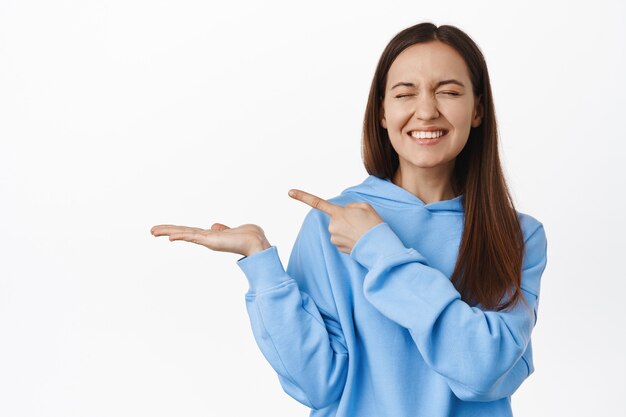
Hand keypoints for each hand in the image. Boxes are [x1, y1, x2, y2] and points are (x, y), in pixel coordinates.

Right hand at [150, 223, 270, 256]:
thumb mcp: (231, 230)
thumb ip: (221, 229)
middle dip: (167, 231)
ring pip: (184, 234)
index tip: (165, 231)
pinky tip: (171, 237)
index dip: (176, 230)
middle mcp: (206, 238)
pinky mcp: (210, 241)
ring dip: (169, 232)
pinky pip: (192, 237)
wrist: (255, 241)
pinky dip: (181, 236)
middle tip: (151, 230)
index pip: (189, 231)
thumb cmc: (247, 236)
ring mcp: (207, 240)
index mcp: (209, 236)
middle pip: (182, 232)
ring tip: (154, 231)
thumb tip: (214, 226)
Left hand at [288, 189, 383, 253]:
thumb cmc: (373, 224)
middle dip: (346, 220)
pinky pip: (341, 240)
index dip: (302, 196)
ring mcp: (334, 238)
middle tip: (360, 223)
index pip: (317, 203)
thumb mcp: (365, 207)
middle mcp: (332, 226)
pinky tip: (358, 240)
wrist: (379, 246)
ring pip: (338, 230)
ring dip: (348, 230)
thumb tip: (344, 213)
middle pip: (336, 219)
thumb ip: (351, 206)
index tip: (290, 192)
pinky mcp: (338, 248)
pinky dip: (349, 239)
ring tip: (361, 232)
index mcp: (338, 213)